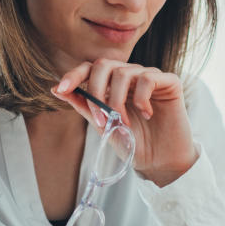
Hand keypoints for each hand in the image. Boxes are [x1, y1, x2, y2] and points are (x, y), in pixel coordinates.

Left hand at [52, 59, 198, 186]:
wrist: (160, 161)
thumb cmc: (133, 143)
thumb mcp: (103, 125)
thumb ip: (84, 105)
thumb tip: (56, 89)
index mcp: (112, 84)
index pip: (90, 68)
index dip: (74, 75)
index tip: (62, 89)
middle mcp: (130, 76)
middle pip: (104, 64)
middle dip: (96, 91)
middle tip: (101, 118)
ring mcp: (149, 77)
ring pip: (123, 72)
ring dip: (118, 101)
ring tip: (124, 123)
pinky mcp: (169, 82)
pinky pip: (148, 78)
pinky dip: (142, 98)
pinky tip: (147, 114)